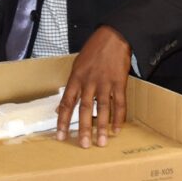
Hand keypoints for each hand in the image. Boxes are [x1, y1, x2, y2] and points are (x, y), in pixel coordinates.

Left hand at [56, 26, 130, 148]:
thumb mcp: (77, 65)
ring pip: (103, 108)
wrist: (113, 36)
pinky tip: (118, 128)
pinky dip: (119, 116)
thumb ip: (71, 86)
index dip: (63, 121)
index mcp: (76, 78)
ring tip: (102, 142)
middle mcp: (90, 82)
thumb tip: (61, 106)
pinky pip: (120, 102)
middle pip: (85, 109)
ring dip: (103, 126)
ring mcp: (106, 82)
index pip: (67, 103)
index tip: (61, 136)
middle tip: (84, 145)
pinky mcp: (120, 82)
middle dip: (84, 128)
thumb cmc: (94, 50)